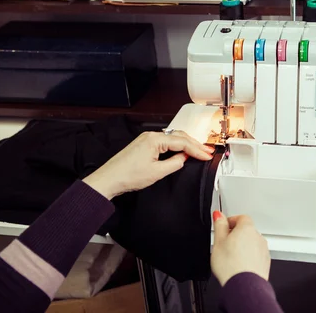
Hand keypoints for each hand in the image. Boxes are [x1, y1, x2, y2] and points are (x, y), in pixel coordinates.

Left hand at [83, 131, 213, 198]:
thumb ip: (175, 163)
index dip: (197, 150)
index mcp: (155, 139)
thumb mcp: (157, 172)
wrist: (108, 180)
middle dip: (194, 144)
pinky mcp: (143, 144)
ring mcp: (146, 139)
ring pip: (172, 138)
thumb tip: (183, 158)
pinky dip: (176, 145)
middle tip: (207, 151)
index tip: (207, 155)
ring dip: (186, 144)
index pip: (182, 142)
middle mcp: (151, 135)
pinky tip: (181, 150)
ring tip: (198, 150)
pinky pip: (165, 141)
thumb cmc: (127, 175)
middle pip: (179, 136)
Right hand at [211, 211, 270, 285]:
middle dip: (236, 235)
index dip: (231, 221)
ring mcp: (263, 250)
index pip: (241, 217)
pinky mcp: (264, 262)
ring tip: (231, 257)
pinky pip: (255, 255)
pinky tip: (239, 265)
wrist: (243, 286)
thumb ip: (219, 225)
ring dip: (243, 247)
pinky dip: (248, 257)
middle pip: (247, 231)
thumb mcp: (218, 242)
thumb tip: (219, 215)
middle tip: (224, 244)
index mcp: (247, 228)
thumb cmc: (231, 265)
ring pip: (251, 243)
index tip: (223, 227)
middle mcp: (258, 237)